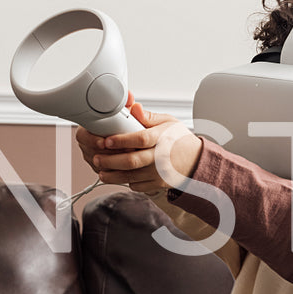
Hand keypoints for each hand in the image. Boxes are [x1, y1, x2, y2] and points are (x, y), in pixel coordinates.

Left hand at [74, 95, 202, 194]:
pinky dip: (125, 182)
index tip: (107, 140)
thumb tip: (133, 108)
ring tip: (101, 171)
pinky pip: (137, 186)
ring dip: (112, 175)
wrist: (195, 161)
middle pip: (132, 161)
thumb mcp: (168, 122)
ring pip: (131, 177)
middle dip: (111, 160)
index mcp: (162, 138)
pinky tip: (117, 176)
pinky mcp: (157, 184)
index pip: (141, 139)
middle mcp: (160, 157)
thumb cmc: (179, 140)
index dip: (122, 140)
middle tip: (97, 158)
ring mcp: (159, 173)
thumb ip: (148, 117)